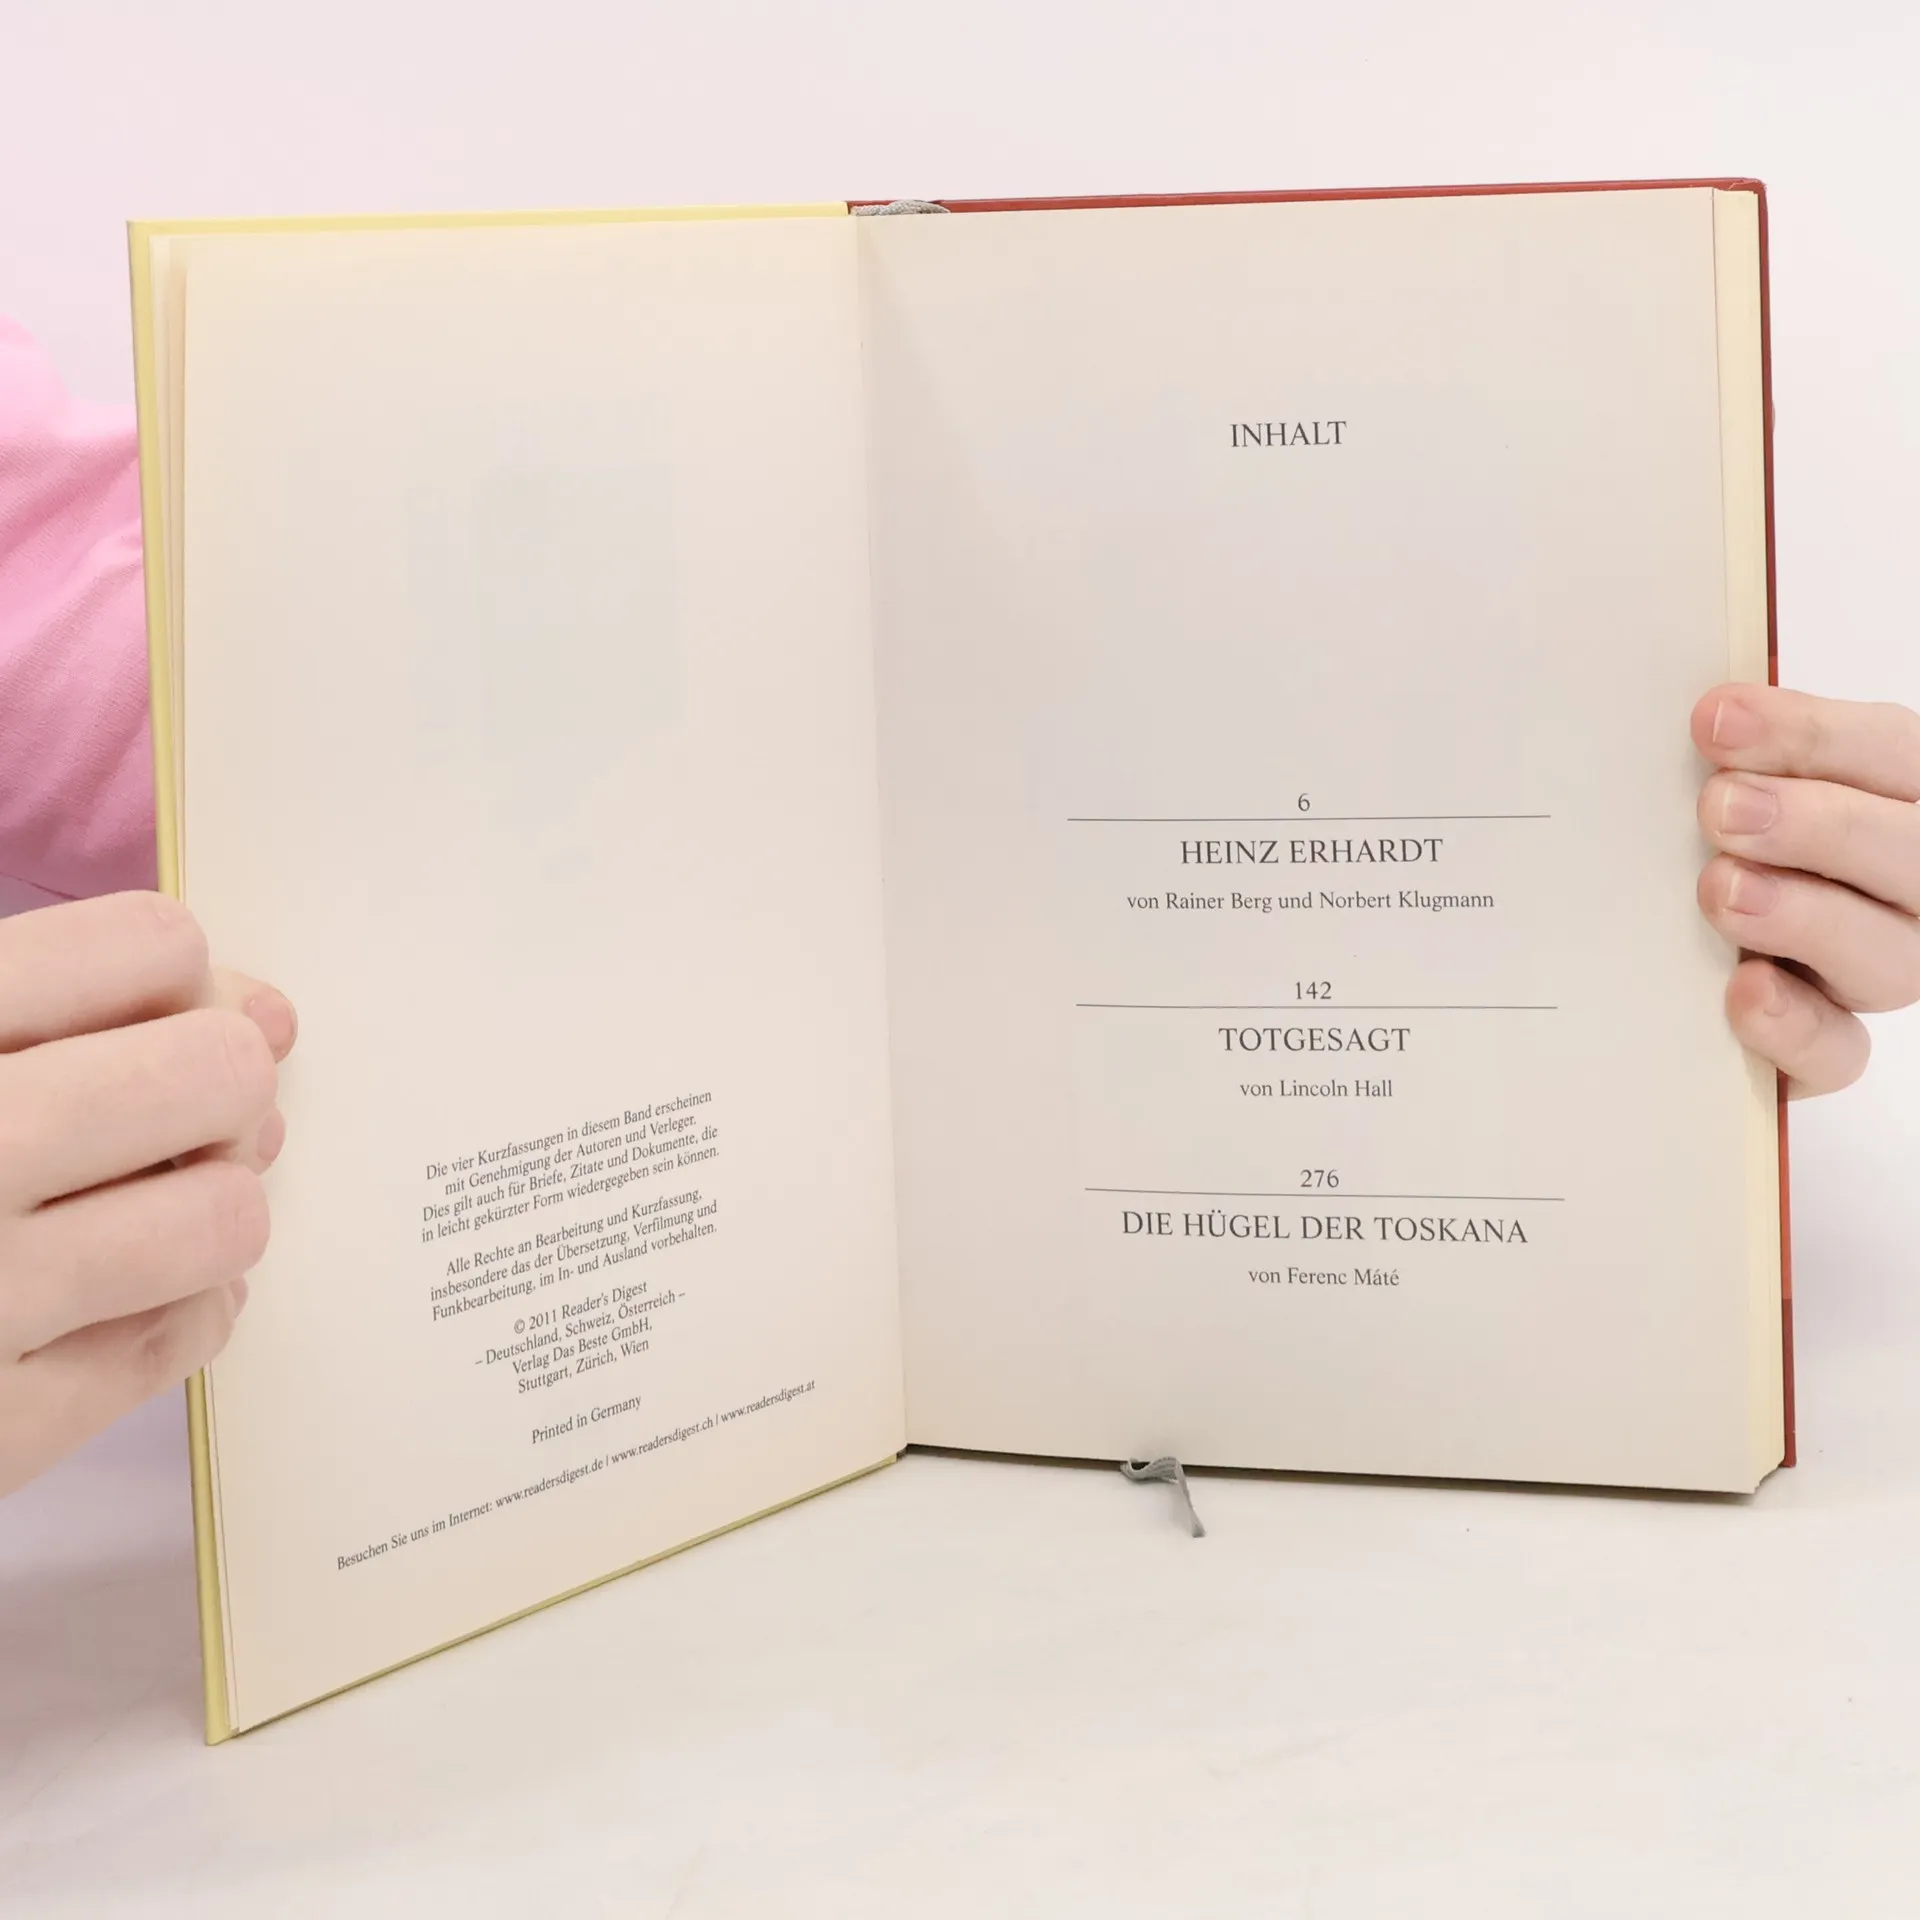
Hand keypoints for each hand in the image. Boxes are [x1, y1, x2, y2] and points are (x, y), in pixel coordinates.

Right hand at [0, 893, 295, 1496]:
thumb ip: (35, 999)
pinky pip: (183, 1338)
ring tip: (139, 1203)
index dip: (175, 976)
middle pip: (220, 1072)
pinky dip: (182, 1304)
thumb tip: (262, 1010)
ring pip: (226, 1216)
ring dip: (207, 1201)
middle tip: (171, 1110)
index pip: (152, 947)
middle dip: (218, 1081)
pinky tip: (120, 1290)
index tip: (151, 1010)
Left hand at [1695, 685, 1919, 1096]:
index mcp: (1894, 797)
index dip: (1813, 735)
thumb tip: (1706, 713)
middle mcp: (1906, 887)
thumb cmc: (1716, 843)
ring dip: (1803, 916)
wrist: (1669, 961)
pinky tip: (1743, 989)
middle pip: (1909, 853)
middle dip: (1817, 825)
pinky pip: (1837, 1051)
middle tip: (1722, 808)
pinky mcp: (1825, 1047)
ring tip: (1722, 890)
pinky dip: (1793, 1023)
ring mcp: (1876, 968)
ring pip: (1885, 955)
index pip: (1891, 753)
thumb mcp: (1727, 784)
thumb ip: (1735, 755)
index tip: (1715, 721)